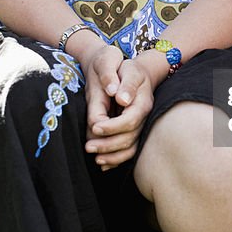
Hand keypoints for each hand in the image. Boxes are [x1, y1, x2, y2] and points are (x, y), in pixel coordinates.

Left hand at [82, 49, 156, 170]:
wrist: (137, 73)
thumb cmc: (128, 69)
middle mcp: (143, 117)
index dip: (113, 127)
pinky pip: (128, 150)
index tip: (95, 127)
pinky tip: (103, 163)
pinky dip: (116, 159)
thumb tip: (122, 99)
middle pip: (130, 138)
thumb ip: (124, 82)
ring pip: (131, 148)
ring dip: (113, 156)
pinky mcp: (133, 131)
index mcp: (142, 102)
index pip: (130, 120)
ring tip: (95, 159)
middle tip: (88, 147)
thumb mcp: (126, 68)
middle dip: (108, 145)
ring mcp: (140, 125)